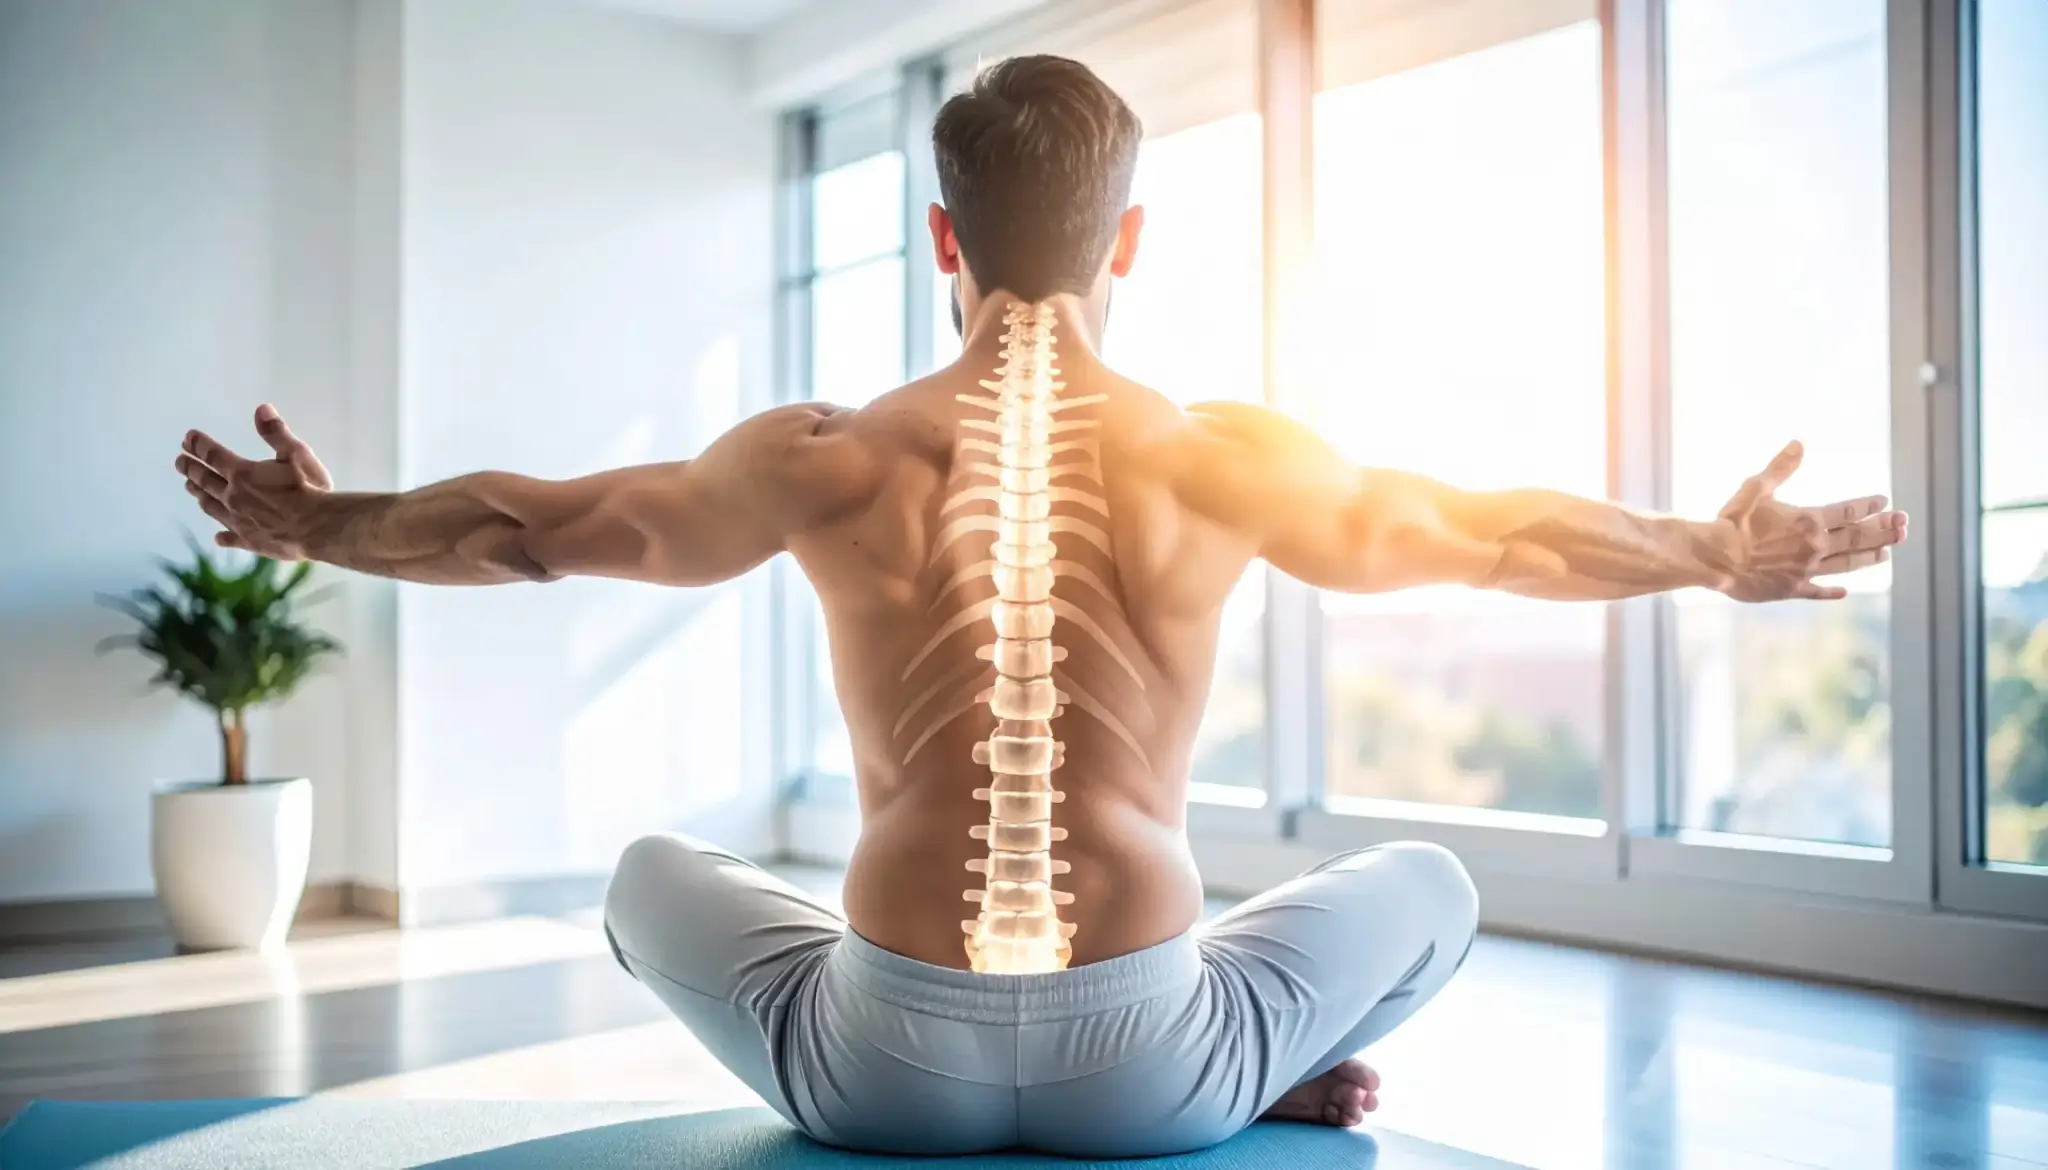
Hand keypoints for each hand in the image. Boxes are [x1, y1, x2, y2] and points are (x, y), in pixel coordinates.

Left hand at [175, 404, 333, 559]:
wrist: (318, 528)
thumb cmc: (310, 488)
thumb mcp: (297, 454)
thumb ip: (276, 432)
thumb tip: (261, 408)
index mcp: (243, 473)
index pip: (213, 455)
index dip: (199, 445)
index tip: (187, 438)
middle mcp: (233, 497)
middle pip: (205, 480)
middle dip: (191, 469)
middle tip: (179, 462)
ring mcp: (239, 521)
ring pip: (211, 506)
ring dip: (199, 495)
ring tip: (190, 488)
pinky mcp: (250, 541)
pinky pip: (231, 537)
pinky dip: (223, 536)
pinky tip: (218, 537)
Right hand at [1713, 441, 1907, 602]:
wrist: (1716, 558)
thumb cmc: (1734, 521)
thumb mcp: (1757, 487)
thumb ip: (1781, 467)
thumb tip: (1799, 443)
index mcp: (1809, 520)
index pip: (1850, 511)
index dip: (1870, 506)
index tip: (1885, 501)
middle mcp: (1815, 546)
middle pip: (1858, 538)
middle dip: (1883, 531)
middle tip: (1903, 526)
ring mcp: (1806, 570)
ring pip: (1847, 565)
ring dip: (1869, 558)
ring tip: (1886, 554)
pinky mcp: (1791, 589)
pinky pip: (1819, 591)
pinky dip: (1833, 592)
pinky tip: (1845, 592)